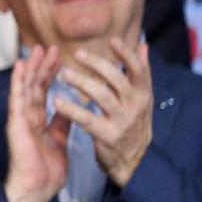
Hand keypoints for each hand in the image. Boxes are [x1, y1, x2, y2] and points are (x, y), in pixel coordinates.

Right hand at [3, 45, 68, 201]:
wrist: (37, 189)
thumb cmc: (47, 172)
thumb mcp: (60, 142)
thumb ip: (62, 125)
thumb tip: (70, 109)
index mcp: (38, 122)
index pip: (44, 93)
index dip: (51, 75)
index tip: (59, 58)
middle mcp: (27, 117)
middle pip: (35, 86)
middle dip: (42, 66)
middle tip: (49, 46)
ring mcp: (20, 119)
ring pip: (26, 88)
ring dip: (32, 68)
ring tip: (37, 49)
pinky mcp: (16, 123)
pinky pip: (18, 99)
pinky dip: (19, 81)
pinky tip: (21, 66)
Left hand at [53, 38, 153, 187]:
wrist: (134, 161)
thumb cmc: (133, 123)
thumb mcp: (141, 99)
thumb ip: (139, 73)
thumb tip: (142, 44)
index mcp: (144, 94)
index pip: (139, 70)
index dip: (127, 54)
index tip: (113, 40)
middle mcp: (136, 106)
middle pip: (117, 79)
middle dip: (98, 64)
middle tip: (78, 54)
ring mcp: (123, 121)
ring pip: (102, 96)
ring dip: (82, 82)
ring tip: (64, 74)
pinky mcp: (108, 136)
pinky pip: (87, 119)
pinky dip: (71, 109)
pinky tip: (57, 101)